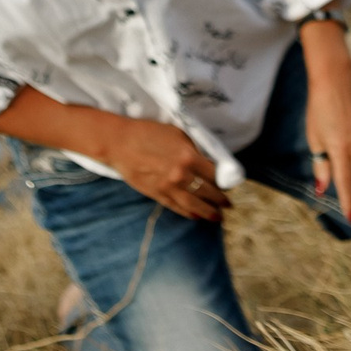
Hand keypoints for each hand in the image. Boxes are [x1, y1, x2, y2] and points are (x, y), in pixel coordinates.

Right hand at [99, 115, 231, 222]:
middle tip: (228, 204)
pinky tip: (196, 216)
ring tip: (217, 217)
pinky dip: (188, 213)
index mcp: (189, 157)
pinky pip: (176, 207)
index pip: (215, 174)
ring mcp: (168, 188)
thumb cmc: (149, 133)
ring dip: (207, 212)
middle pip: (207, 192)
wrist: (120, 144)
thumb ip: (194, 149)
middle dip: (220, 199)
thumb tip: (209, 162)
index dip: (224, 181)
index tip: (229, 184)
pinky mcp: (156, 195)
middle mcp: (181, 176)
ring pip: (193, 205)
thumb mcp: (178, 134)